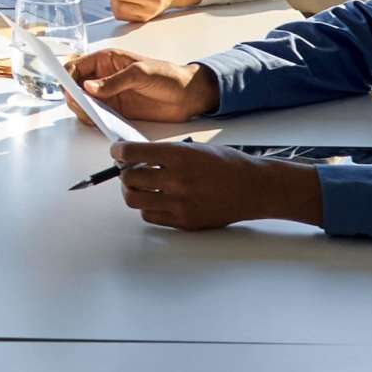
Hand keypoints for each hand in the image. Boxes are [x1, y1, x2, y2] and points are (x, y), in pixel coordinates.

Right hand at [63, 50, 219, 123]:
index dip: (68, 76)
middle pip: (75, 87)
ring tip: (93, 115)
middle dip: (73, 96)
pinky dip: (93, 120)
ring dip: (82, 110)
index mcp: (107, 60)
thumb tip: (88, 87)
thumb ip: (114, 81)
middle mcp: (104, 77)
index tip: (69, 89)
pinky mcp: (116, 111)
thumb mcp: (140, 73)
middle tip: (81, 105)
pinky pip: (96, 116)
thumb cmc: (168, 76)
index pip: (76, 66)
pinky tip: (100, 121)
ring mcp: (109, 95)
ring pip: (83, 103)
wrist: (189, 96)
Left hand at [110, 140, 320, 230]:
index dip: (119, 152)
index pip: (133, 153)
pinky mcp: (184, 222)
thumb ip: (166, 154)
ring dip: (132, 191)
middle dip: (124, 173)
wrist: (254, 188)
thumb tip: (137, 156)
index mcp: (180, 156)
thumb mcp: (196, 148)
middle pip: (129, 179)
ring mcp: (180, 204)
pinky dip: (147, 208)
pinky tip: (156, 200)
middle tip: (129, 170)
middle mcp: (177, 180)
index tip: (117, 152)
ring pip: (134, 200)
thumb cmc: (228, 165)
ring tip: (140, 186)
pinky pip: (150, 217)